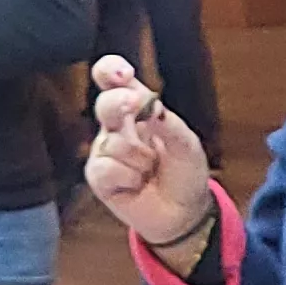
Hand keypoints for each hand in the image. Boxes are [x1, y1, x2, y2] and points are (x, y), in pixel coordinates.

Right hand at [83, 55, 213, 245]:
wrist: (183, 214)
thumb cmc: (184, 172)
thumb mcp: (187, 145)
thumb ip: (169, 125)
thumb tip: (152, 106)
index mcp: (137, 110)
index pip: (115, 82)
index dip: (111, 71)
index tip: (121, 73)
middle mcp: (117, 126)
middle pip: (105, 104)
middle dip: (118, 102)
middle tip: (132, 102)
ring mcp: (105, 151)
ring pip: (113, 143)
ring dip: (139, 159)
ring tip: (150, 171)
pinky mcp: (98, 176)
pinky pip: (106, 168)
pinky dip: (127, 177)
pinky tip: (136, 184)